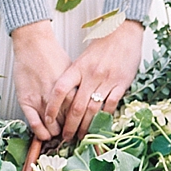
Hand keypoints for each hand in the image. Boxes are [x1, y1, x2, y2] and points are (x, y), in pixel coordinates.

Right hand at [11, 20, 71, 140]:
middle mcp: (58, 98)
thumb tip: (91, 101)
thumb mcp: (75, 74)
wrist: (34, 44)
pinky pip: (34, 122)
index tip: (83, 131)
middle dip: (70, 133)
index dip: (83, 126)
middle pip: (68, 124)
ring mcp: (41, 99)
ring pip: (51, 127)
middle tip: (70, 136)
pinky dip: (39, 131)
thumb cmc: (54, 56)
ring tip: (57, 136)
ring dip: (55, 134)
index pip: (81, 116)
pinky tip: (43, 135)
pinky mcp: (26, 100)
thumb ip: (81, 89)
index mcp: (73, 91)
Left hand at [45, 20, 144, 140]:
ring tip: (81, 136)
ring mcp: (107, 80)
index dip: (52, 107)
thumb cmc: (102, 46)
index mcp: (78, 67)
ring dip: (86, 126)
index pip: (60, 90)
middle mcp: (91, 75)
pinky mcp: (121, 84)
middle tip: (66, 137)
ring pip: (93, 110)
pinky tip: (100, 126)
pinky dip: (105, 118)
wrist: (123, 33)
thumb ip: (76, 77)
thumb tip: (66, 98)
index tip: (48, 120)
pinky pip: (111, 105)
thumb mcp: (83, 58)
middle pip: (77, 106)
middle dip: (70, 125)